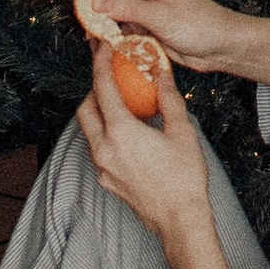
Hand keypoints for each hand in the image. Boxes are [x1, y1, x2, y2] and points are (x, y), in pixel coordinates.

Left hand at [76, 45, 227, 268]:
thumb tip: (161, 74)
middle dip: (94, 89)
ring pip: (88, 130)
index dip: (100, 62)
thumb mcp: (182, 131)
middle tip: (112, 78)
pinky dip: (105, 134)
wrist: (180, 221)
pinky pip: (97, 149)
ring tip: (122, 105)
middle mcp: (104, 149)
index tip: (103, 47)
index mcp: (121, 132)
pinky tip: (127, 134)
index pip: (102, 87)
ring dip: (99, 113)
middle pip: (85, 108)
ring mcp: (102, 167)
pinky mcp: (106, 181)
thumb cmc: (184, 178)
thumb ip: (168, 98)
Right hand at [95, 0, 269, 89]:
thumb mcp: (160, 16)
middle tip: (90, 31)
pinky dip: (114, 38)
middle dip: (96, 11)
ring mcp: (142, 6)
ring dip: (104, 27)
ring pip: (110, 13)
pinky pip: (121, 28)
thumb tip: (96, 1)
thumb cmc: (201, 24)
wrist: (221, 46)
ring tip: (99, 43)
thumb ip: (126, 8)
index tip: (84, 9)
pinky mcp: (144, 24)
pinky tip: (110, 49)